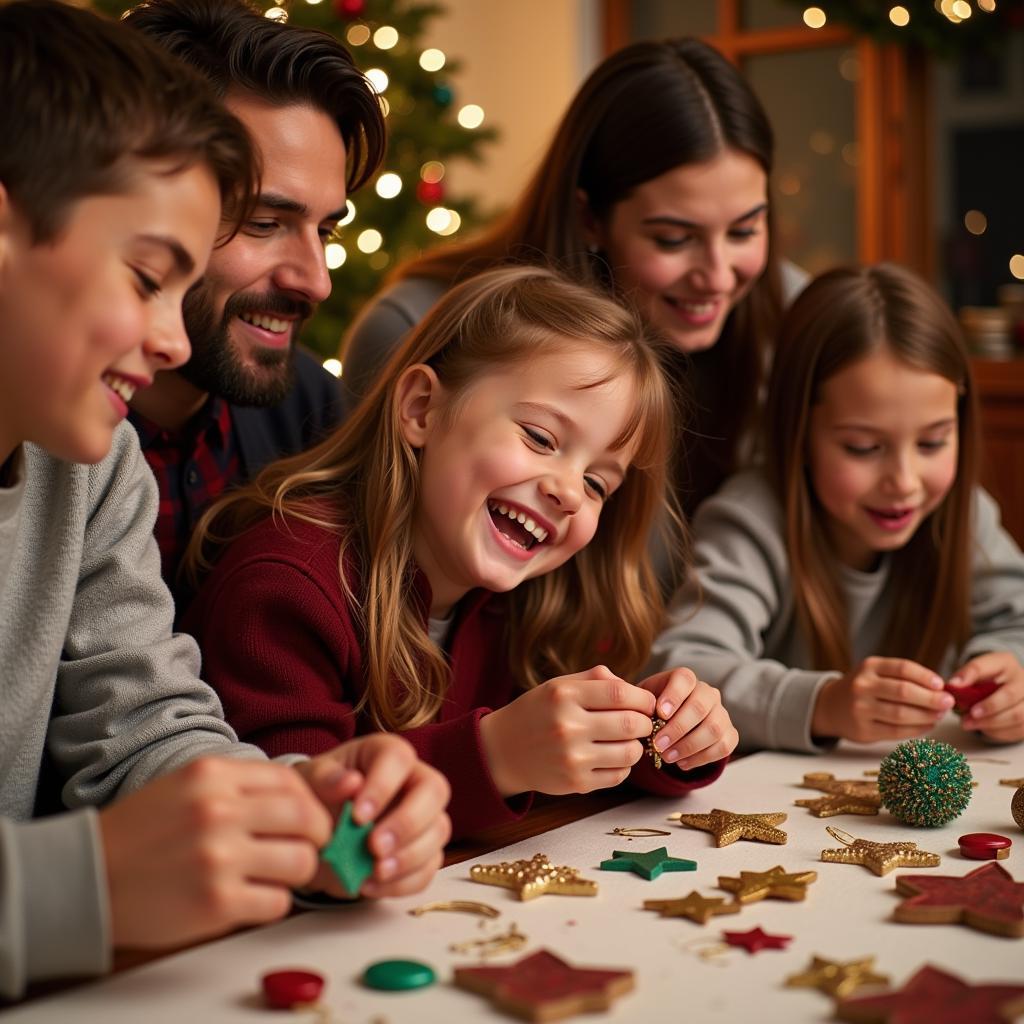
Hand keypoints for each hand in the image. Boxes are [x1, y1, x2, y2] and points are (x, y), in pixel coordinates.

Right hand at [99, 757, 331, 949]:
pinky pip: (278, 902)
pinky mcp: (216, 902)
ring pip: (301, 861)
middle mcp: (219, 810)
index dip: (310, 802)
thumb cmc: (143, 831)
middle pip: (307, 818)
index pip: (292, 781)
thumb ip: (240, 785)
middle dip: (317, 836)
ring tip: (275, 874)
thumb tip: (302, 796)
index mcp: (213, 774)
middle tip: (307, 848)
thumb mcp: (188, 785)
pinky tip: (252, 897)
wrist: (86, 876)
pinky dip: (273, 903)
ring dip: (297, 872)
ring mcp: (218, 857)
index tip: (306, 818)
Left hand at [293, 734, 450, 897]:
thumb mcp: (311, 781)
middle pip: (434, 791)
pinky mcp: (424, 851)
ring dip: (409, 856)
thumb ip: (326, 780)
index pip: (399, 758)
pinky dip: (402, 882)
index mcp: (386, 754)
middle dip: (407, 823)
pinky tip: (370, 886)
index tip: (357, 816)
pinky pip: (428, 868)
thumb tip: (350, 782)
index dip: (383, 786)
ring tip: (374, 871)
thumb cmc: (319, 794)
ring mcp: (424, 816)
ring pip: (438, 831)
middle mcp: (414, 779)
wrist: (317, 831)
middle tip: (374, 847)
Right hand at [479, 665, 655, 796]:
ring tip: (627, 741)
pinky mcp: (575, 782)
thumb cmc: (538, 712)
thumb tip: (633, 688)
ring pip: (630, 753)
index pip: (621, 694)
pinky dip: (623, 766)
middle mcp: (567, 726)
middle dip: (645, 723)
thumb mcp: (559, 685)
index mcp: (565, 695)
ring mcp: (572, 757)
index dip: (643, 699)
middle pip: (630, 724)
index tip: (646, 703)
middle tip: (641, 723)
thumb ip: (596, 679)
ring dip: (636, 746)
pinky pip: (618, 776)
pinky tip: (612, 757)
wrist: (504, 750)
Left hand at [637, 667, 737, 769]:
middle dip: (678, 729)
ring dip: (689, 746)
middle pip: (700, 707)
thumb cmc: (653, 712)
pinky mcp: (730, 734)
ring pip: (714, 729)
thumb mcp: (644, 704)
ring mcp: (721, 713)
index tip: (660, 714)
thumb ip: (643, 706)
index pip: (684, 679)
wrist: (668, 726)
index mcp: (685, 679)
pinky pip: (724, 747)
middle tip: (659, 744)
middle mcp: (707, 693)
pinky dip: (701, 759)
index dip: (674, 695)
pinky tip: (682, 763)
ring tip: (668, 757)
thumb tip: (643, 718)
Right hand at [811, 656, 952, 742]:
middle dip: (931, 699)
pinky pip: (897, 731)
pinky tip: (927, 725)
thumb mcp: (876, 673)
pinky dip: (917, 729)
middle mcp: (862, 686)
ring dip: (927, 716)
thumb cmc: (864, 688)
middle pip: (904, 692)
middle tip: (948, 702)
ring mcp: (861, 709)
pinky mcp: (864, 730)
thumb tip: (940, 690)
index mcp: (869, 667)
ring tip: (939, 715)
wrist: (831, 706)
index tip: (942, 685)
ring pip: (902, 714)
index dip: (926, 677)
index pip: (903, 668)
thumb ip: (903, 677)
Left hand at [950, 652, 1023, 741]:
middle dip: (988, 707)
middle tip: (970, 714)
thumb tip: (953, 685)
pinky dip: (998, 731)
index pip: (986, 666)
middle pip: (1009, 695)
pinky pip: (1017, 729)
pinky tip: (984, 728)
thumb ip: (964, 678)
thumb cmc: (985, 682)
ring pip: (1016, 715)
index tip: (954, 685)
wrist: (1003, 690)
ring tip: (969, 724)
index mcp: (1004, 662)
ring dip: (990, 723)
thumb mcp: (973, 674)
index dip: (969, 675)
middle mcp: (1022, 679)